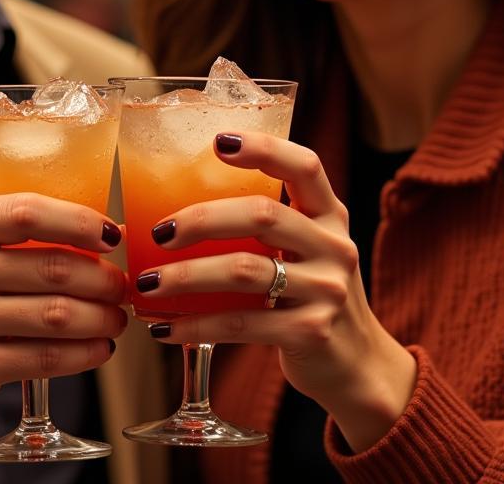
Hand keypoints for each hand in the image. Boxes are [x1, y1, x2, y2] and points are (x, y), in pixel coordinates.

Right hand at [0, 194, 127, 445]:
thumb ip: (2, 235)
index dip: (79, 221)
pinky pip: (44, 358)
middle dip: (102, 278)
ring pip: (56, 313)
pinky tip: (98, 349)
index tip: (111, 234)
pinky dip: (82, 354)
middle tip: (121, 286)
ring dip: (100, 317)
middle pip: (52, 266)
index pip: (26, 212)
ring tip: (115, 318)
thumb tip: (93, 230)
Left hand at [136, 132, 415, 452]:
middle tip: (159, 230)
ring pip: (245, 271)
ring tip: (147, 283)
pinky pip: (241, 324)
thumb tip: (168, 206)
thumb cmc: (308, 292)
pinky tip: (163, 328)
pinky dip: (196, 326)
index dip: (264, 148)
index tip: (218, 141)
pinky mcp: (311, 332)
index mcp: (329, 214)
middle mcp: (333, 246)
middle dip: (202, 219)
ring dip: (186, 276)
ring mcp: (326, 290)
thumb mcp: (304, 248)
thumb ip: (263, 225)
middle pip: (263, 215)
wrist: (356, 363)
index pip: (305, 165)